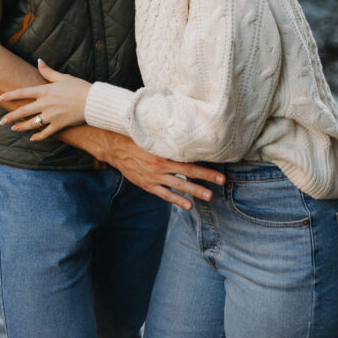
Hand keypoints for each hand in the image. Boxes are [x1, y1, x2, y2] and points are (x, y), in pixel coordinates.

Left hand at [0, 60, 90, 138]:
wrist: (93, 101)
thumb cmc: (79, 87)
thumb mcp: (63, 77)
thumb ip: (48, 72)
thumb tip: (39, 61)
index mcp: (45, 91)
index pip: (23, 92)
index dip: (9, 95)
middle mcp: (46, 104)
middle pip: (23, 111)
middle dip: (10, 116)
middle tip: (1, 121)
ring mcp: (51, 116)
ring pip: (31, 124)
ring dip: (21, 127)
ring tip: (14, 128)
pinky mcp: (58, 125)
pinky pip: (45, 133)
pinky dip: (38, 136)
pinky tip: (32, 138)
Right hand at [98, 131, 224, 210]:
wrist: (115, 148)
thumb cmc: (135, 137)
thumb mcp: (152, 135)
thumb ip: (167, 137)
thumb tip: (185, 132)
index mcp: (163, 151)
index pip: (188, 158)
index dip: (204, 162)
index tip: (218, 164)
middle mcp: (161, 165)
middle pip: (188, 172)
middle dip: (206, 177)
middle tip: (222, 181)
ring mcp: (154, 177)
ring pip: (179, 186)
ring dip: (195, 191)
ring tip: (210, 196)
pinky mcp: (148, 185)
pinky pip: (164, 194)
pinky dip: (177, 200)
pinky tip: (188, 206)